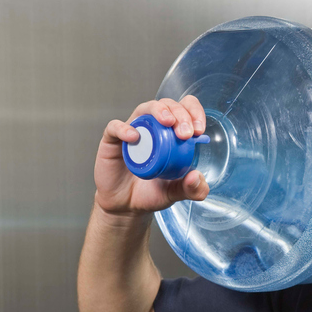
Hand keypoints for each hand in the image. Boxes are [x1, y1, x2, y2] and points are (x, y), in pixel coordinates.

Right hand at [94, 95, 209, 216]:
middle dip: (181, 114)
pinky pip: (115, 127)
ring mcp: (133, 131)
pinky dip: (125, 128)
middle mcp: (153, 127)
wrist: (126, 206)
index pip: (185, 109)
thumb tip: (197, 177)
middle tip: (186, 133)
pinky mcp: (112, 141)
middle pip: (168, 105)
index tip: (199, 130)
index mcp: (172, 134)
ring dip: (159, 111)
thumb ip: (193, 189)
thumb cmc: (152, 193)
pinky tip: (135, 137)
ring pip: (145, 108)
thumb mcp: (177, 192)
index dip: (194, 112)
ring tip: (168, 122)